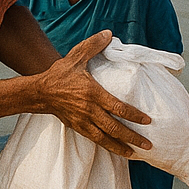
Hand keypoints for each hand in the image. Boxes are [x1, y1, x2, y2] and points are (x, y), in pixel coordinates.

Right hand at [38, 30, 152, 158]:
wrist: (40, 92)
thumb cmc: (60, 74)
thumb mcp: (75, 56)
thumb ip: (93, 45)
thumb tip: (109, 34)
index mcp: (92, 93)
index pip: (117, 107)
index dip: (133, 115)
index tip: (147, 121)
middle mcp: (89, 110)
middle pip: (114, 128)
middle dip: (132, 137)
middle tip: (148, 145)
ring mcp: (83, 121)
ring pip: (105, 139)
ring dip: (121, 147)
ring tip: (136, 153)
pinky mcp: (78, 128)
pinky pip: (95, 140)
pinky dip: (108, 146)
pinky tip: (117, 150)